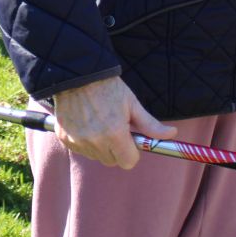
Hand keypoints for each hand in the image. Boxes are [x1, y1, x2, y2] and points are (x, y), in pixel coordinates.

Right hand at [51, 76, 175, 167]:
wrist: (77, 74)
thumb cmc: (107, 87)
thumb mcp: (132, 104)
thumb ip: (150, 125)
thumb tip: (172, 134)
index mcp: (115, 134)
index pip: (128, 162)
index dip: (132, 152)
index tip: (130, 139)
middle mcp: (95, 141)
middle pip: (112, 161)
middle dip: (116, 149)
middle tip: (114, 128)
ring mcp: (77, 141)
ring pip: (96, 156)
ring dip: (100, 146)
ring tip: (99, 122)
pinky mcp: (64, 138)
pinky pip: (80, 149)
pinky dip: (84, 141)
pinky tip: (86, 123)